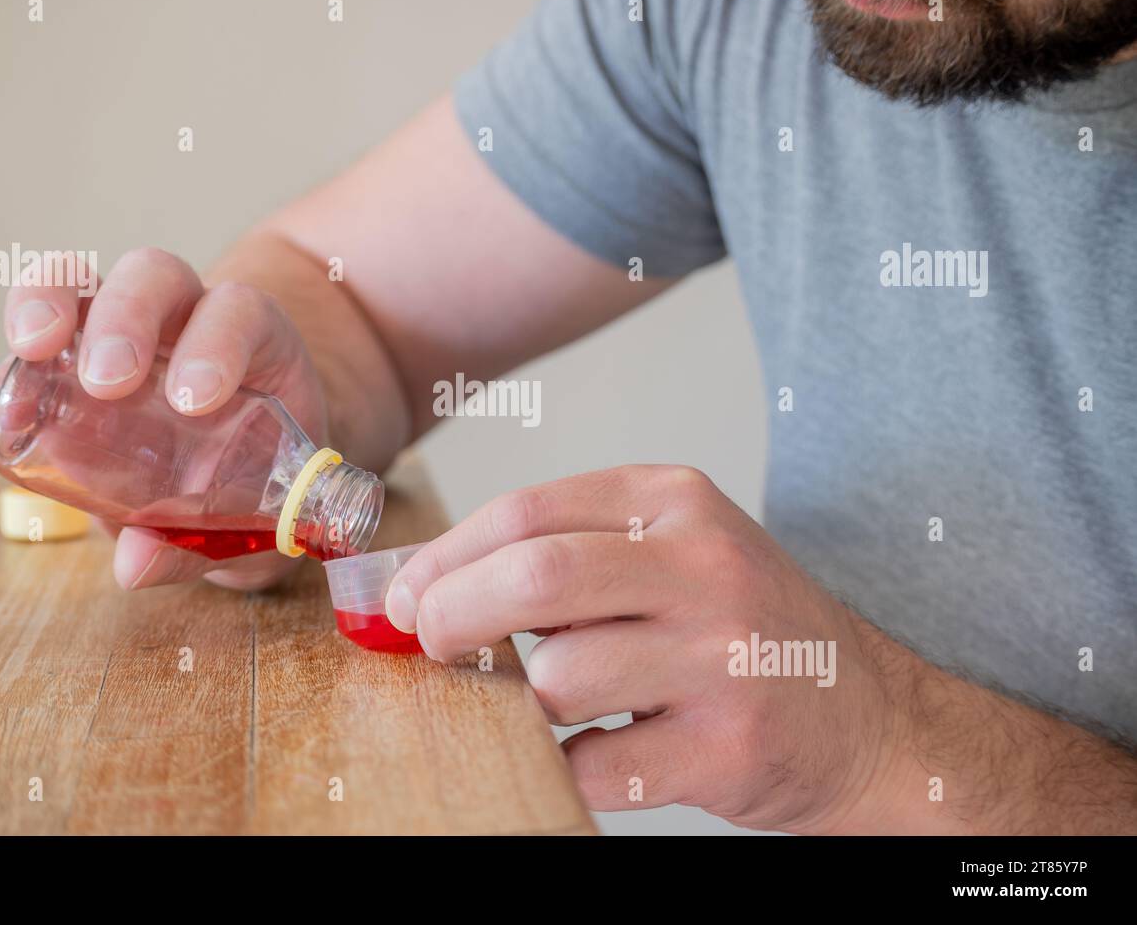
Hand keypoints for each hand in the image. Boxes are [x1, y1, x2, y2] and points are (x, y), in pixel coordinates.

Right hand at [0, 248, 329, 591]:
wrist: (243, 476)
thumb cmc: (258, 487)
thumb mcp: (249, 526)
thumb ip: (203, 544)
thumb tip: (133, 564)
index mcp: (256, 347)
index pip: (241, 314)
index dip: (218, 342)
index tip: (194, 401)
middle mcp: (190, 319)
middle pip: (157, 277)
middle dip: (127, 317)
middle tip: (106, 380)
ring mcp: (128, 327)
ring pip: (88, 280)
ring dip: (51, 303)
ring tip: (31, 352)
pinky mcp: (74, 352)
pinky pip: (38, 329)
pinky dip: (14, 356)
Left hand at [384, 465, 909, 831]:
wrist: (865, 716)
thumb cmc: (738, 630)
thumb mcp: (670, 555)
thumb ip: (568, 557)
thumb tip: (430, 587)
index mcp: (676, 503)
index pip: (527, 513)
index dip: (445, 558)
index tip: (405, 597)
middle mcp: (706, 566)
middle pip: (535, 578)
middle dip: (453, 615)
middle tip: (431, 644)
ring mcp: (723, 656)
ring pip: (558, 678)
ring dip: (528, 701)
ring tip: (556, 702)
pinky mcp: (729, 745)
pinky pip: (595, 765)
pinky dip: (570, 766)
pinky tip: (598, 752)